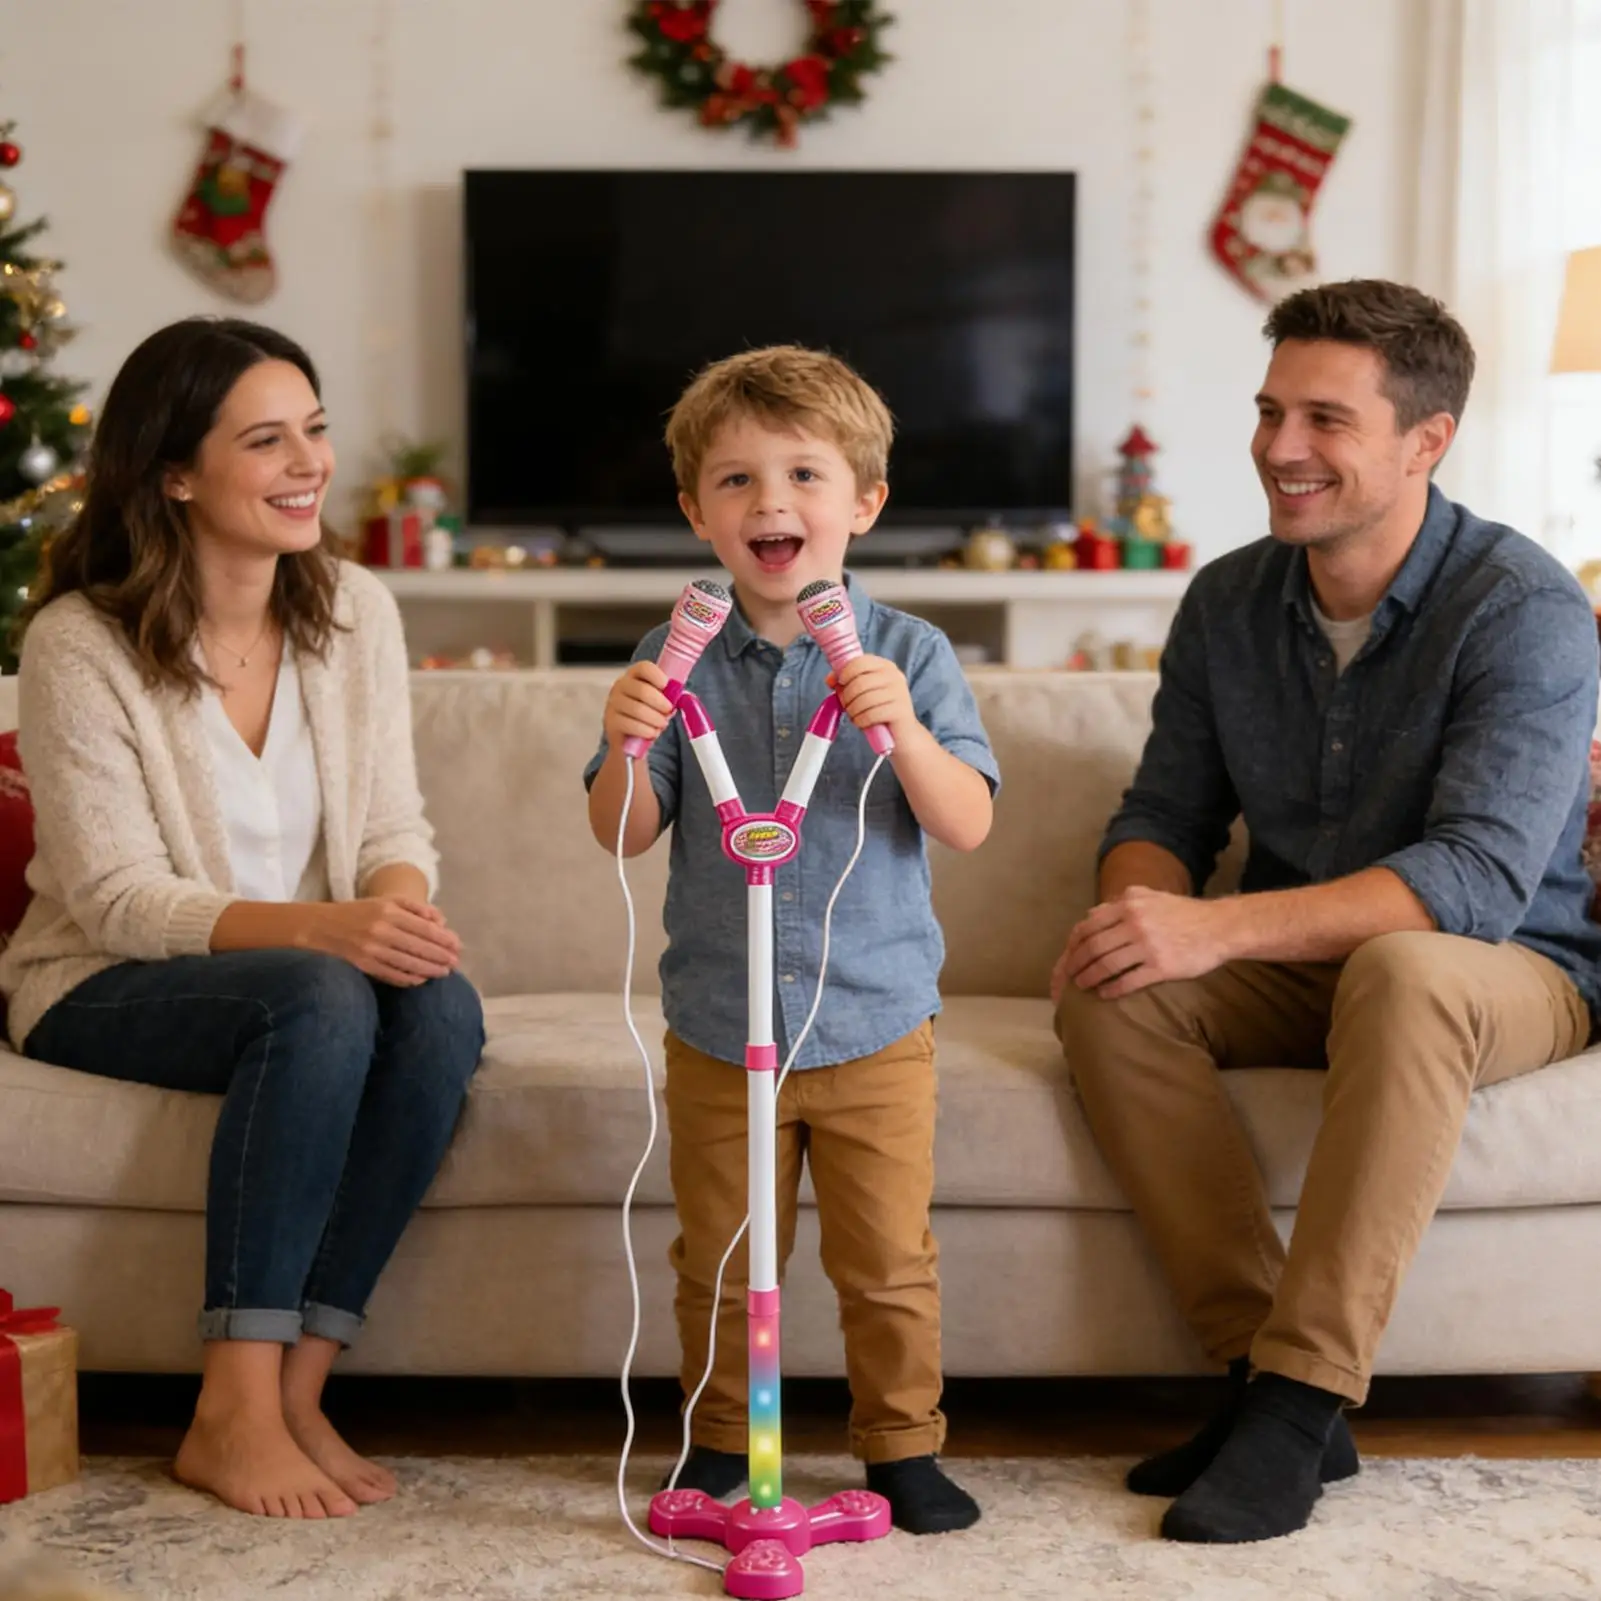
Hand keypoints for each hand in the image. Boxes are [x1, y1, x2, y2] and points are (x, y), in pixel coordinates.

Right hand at [306, 896, 461, 987]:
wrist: (320, 927)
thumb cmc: (358, 913)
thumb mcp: (384, 901)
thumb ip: (414, 907)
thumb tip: (440, 920)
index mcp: (388, 912)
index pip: (423, 927)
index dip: (443, 939)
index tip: (457, 945)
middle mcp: (380, 930)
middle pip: (419, 947)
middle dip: (441, 956)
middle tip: (455, 962)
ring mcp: (371, 950)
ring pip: (408, 963)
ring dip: (429, 969)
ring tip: (444, 972)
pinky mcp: (363, 966)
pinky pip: (392, 975)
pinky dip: (409, 979)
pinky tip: (422, 980)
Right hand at [604, 661, 673, 751]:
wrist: (630, 738)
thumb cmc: (647, 715)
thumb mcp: (659, 701)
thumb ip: (669, 695)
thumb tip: (681, 698)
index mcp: (634, 675)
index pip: (644, 668)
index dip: (657, 676)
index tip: (667, 686)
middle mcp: (621, 686)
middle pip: (642, 690)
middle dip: (660, 703)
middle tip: (668, 711)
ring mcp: (613, 703)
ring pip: (638, 710)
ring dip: (655, 719)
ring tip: (661, 724)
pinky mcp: (611, 722)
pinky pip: (631, 725)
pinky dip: (646, 730)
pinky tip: (652, 732)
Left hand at [830, 655, 915, 740]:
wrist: (903, 733)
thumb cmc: (878, 709)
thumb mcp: (861, 692)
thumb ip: (845, 682)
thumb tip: (830, 679)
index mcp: (885, 666)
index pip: (859, 662)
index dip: (844, 673)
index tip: (840, 684)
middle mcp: (894, 676)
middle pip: (859, 683)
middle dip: (847, 697)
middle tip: (847, 706)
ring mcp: (899, 693)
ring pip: (863, 700)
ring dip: (853, 711)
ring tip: (855, 715)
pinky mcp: (899, 711)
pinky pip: (870, 714)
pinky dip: (861, 721)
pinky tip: (862, 723)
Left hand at [1050, 886, 1234, 1002]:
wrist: (1219, 927)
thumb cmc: (1183, 914)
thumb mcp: (1150, 897)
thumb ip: (1121, 902)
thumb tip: (1092, 914)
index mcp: (1129, 903)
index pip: (1088, 925)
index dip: (1072, 944)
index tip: (1066, 957)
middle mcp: (1135, 922)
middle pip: (1092, 946)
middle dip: (1075, 964)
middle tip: (1068, 977)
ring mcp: (1148, 945)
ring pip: (1106, 964)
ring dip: (1089, 978)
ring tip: (1082, 987)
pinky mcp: (1162, 966)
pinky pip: (1128, 981)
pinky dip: (1111, 989)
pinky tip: (1104, 994)